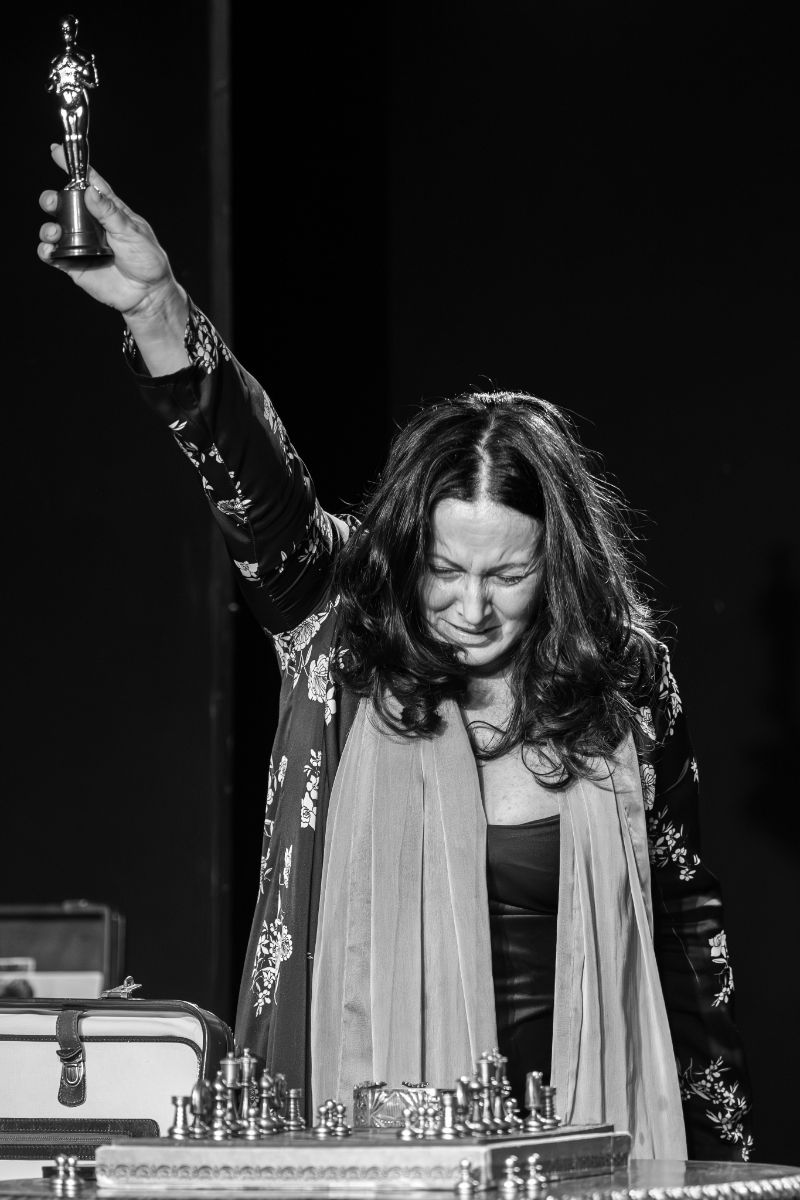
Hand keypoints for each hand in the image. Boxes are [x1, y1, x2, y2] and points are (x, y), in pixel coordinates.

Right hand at [38, 145, 184, 323]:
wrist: (148, 294)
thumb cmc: (146, 260)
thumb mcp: (132, 232)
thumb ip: (110, 213)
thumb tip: (90, 190)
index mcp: (108, 210)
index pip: (88, 183)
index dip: (73, 167)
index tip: (56, 151)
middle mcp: (91, 224)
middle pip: (64, 204)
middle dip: (52, 199)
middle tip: (52, 201)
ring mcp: (81, 244)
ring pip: (55, 228)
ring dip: (48, 227)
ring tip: (55, 232)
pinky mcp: (75, 264)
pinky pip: (53, 255)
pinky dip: (46, 251)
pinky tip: (50, 250)